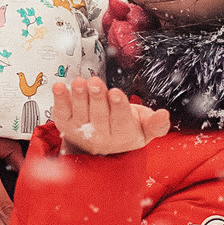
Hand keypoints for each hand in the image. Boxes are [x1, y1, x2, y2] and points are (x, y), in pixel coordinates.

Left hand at [50, 77, 169, 156]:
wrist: (103, 142)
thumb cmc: (126, 128)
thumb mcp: (146, 128)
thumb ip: (156, 124)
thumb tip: (164, 115)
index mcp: (123, 135)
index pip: (121, 120)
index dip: (118, 106)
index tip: (116, 93)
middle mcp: (101, 137)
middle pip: (99, 115)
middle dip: (97, 98)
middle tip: (96, 83)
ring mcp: (82, 132)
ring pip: (80, 114)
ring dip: (79, 97)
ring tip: (79, 82)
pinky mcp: (66, 126)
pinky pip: (62, 113)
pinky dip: (59, 100)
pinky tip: (59, 87)